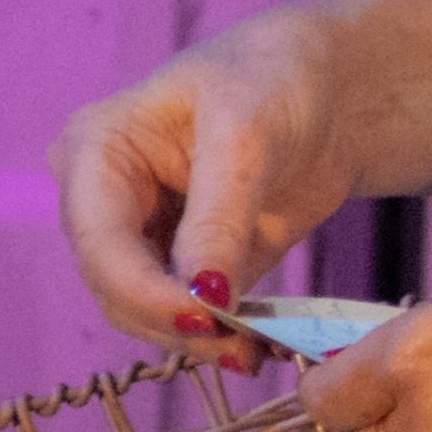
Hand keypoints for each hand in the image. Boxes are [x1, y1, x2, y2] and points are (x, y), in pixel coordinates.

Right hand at [53, 0, 418, 356]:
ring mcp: (143, 237)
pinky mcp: (189, 266)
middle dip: (171, 322)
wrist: (336, 87)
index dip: (142, 290)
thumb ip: (219, 216)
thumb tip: (201, 295)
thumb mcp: (247, 134)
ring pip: (147, 312)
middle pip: (115, 286)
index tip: (203, 319)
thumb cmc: (277, 79)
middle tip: (239, 348)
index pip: (98, 239)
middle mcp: (104, 200)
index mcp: (95, 150)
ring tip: (255, 352)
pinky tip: (263, 347)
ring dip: (197, 340)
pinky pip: (193, 315)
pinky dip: (222, 336)